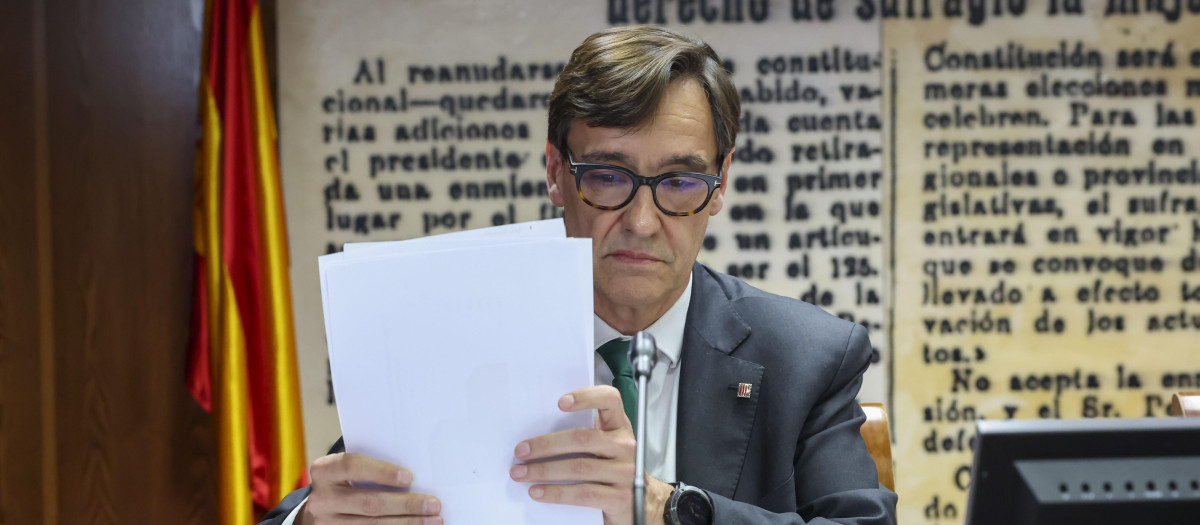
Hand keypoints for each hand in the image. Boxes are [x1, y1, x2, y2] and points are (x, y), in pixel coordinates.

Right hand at [298, 452, 441, 524]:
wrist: (318, 511)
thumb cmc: (344, 483)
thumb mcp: (348, 472)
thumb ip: (372, 470)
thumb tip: (413, 478)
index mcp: (324, 472)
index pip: (353, 466)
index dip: (382, 472)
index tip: (409, 477)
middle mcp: (322, 499)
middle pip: (368, 503)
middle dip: (405, 504)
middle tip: (433, 504)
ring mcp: (327, 524)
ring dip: (407, 522)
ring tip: (433, 520)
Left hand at [509, 385, 673, 524]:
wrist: (646, 505)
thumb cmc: (618, 471)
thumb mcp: (608, 449)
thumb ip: (586, 438)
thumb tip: (540, 438)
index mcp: (620, 428)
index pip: (610, 400)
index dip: (586, 397)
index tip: (560, 402)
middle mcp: (625, 446)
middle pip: (582, 438)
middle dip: (546, 444)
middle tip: (521, 451)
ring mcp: (624, 472)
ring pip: (578, 467)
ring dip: (544, 470)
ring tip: (521, 473)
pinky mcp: (619, 497)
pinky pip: (582, 493)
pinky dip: (556, 493)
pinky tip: (538, 492)